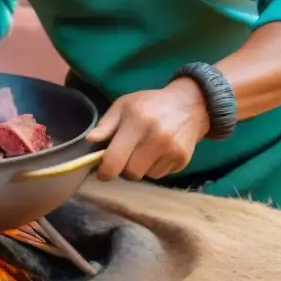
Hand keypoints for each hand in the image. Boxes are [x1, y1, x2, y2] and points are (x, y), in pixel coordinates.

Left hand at [86, 79, 210, 181]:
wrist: (190, 104)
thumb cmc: (150, 104)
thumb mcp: (124, 105)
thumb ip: (106, 124)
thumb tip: (90, 141)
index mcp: (137, 122)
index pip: (115, 160)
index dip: (105, 171)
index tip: (102, 172)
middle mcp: (156, 138)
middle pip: (130, 173)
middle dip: (123, 168)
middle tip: (124, 156)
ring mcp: (171, 151)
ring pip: (145, 176)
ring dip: (139, 167)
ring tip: (143, 149)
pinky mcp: (182, 160)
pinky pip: (159, 175)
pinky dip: (153, 167)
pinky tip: (157, 151)